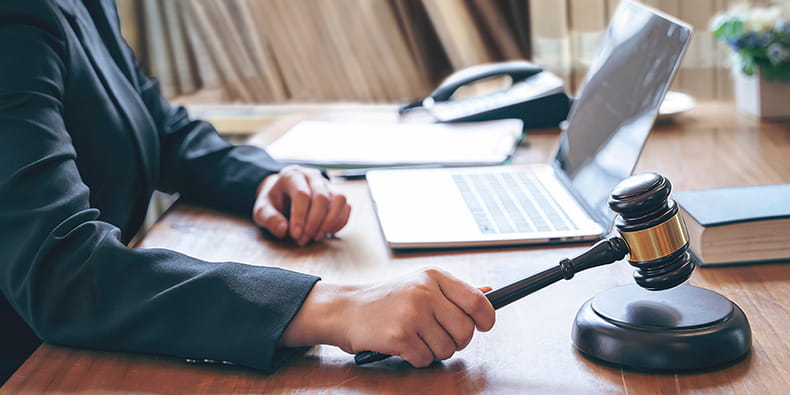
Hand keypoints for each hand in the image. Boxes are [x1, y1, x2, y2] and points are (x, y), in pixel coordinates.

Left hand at [253, 165, 350, 245]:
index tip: (294, 235)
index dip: (300, 217)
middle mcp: (312, 176)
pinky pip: (346, 206)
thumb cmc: (274, 202)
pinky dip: (340, 222)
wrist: (282, 195)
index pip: (301, 194)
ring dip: (330, 222)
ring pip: (339, 199)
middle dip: (314, 223)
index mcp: (292, 175)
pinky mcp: (336, 194)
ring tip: (317, 236)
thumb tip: (283, 230)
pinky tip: (327, 232)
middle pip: (322, 197)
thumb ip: (269, 219)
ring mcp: (327, 184)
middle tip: (304, 239)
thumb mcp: (262, 210)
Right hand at [279, 268, 495, 367]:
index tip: (483, 325)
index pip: (477, 301)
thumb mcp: (420, 285)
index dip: (486, 318)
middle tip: (438, 335)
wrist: (346, 310)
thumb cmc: (386, 299)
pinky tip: (403, 344)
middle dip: (456, 340)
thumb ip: (454, 291)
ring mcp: (412, 314)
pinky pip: (426, 359)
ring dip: (434, 350)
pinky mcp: (400, 336)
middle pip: (465, 330)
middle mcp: (425, 292)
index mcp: (434, 277)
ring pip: (448, 348)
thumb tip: (489, 291)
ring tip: (416, 337)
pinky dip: (417, 358)